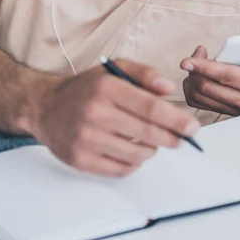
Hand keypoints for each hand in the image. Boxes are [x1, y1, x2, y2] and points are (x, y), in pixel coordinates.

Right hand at [26, 59, 199, 176]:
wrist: (45, 107)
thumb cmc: (86, 88)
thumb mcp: (113, 69)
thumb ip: (144, 74)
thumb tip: (168, 88)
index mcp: (107, 87)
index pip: (150, 107)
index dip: (176, 119)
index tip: (193, 127)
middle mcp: (95, 112)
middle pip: (148, 133)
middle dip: (172, 138)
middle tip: (181, 139)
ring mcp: (86, 138)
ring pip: (137, 154)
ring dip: (151, 149)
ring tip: (148, 140)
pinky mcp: (80, 159)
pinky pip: (121, 169)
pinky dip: (133, 163)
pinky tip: (130, 150)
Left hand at [180, 33, 239, 115]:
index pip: (224, 76)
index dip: (203, 67)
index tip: (186, 61)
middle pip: (206, 87)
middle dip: (195, 67)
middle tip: (198, 52)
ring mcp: (235, 108)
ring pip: (199, 97)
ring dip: (191, 78)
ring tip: (197, 62)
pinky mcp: (228, 110)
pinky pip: (201, 102)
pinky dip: (193, 88)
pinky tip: (198, 74)